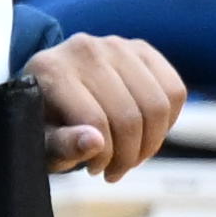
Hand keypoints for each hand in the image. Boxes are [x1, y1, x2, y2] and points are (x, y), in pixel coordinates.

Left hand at [24, 32, 188, 182]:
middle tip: (116, 171)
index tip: (95, 170)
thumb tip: (95, 142)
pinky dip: (167, 122)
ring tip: (130, 157)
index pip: (95, 121)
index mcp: (52, 70)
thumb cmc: (44, 122)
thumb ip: (63, 145)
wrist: (50, 90)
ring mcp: (117, 45)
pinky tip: (145, 135)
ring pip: (157, 105)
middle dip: (128, 155)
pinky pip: (174, 91)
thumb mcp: (41, 141)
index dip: (104, 157)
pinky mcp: (142, 49)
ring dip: (150, 143)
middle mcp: (85, 50)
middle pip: (129, 116)